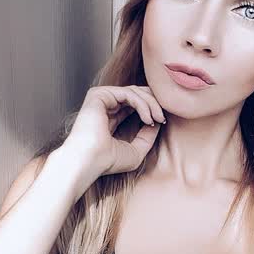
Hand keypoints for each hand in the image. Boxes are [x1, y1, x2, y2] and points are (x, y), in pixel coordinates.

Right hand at [60, 84, 165, 198]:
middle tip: (162, 117)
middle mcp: (104, 105)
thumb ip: (147, 136)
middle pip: (136, 93)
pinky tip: (147, 118)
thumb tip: (158, 121)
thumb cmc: (109, 161)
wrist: (90, 162)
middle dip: (153, 102)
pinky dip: (142, 104)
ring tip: (157, 119)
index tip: (162, 121)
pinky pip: (128, 93)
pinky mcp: (99, 95)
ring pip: (134, 91)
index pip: (134, 103)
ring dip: (151, 104)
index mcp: (110, 117)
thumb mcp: (136, 150)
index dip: (151, 108)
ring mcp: (100, 98)